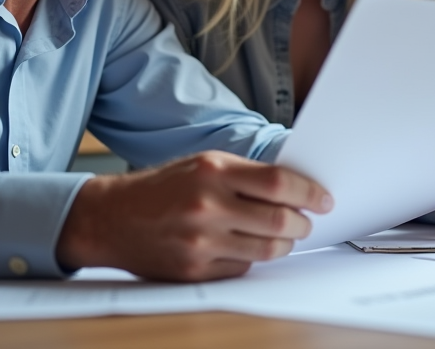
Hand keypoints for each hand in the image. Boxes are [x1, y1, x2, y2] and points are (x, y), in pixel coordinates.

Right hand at [55, 151, 331, 280]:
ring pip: (266, 251)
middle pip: (279, 220)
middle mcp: (207, 206)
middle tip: (306, 220)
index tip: (323, 198)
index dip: (309, 193)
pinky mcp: (194, 270)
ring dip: (284, 244)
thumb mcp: (203, 165)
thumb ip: (246, 174)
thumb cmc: (163, 188)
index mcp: (212, 171)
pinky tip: (247, 247)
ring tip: (283, 235)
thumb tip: (295, 187)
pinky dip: (253, 259)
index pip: (278, 183)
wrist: (112, 218)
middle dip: (301, 223)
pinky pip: (243, 269)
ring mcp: (200, 242)